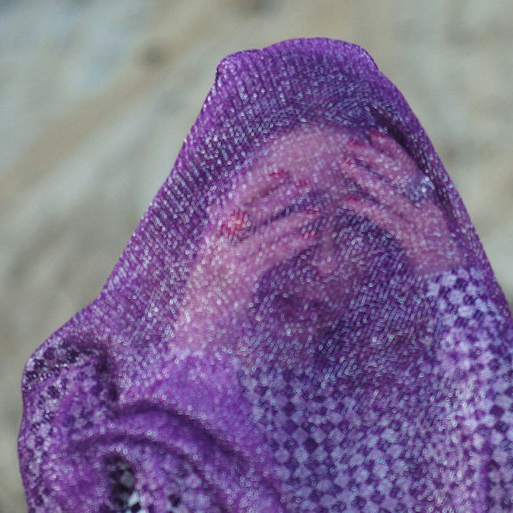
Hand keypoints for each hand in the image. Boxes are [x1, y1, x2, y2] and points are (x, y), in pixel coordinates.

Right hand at [173, 170, 318, 350]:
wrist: (197, 342)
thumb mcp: (220, 278)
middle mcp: (215, 246)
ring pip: (263, 232)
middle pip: (249, 210)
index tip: (279, 170)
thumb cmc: (212, 312)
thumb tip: (254, 241)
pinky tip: (310, 238)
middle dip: (277, 194)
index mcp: (210, 241)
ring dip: (291, 219)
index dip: (257, 184)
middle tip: (304, 180)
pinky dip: (291, 243)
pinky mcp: (239, 280)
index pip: (234, 202)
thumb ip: (234, 256)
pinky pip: (269, 255)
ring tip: (316, 211)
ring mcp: (225, 261)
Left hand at [340, 131, 461, 277]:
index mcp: (433, 200)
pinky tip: (348, 201)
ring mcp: (423, 223)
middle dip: (374, 157)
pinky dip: (367, 208)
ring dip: (366, 177)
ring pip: (391, 194)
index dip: (393, 150)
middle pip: (400, 175)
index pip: (412, 167)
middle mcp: (430, 207)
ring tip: (344, 165)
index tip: (373, 134)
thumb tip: (393, 195)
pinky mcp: (414, 241)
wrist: (454, 285)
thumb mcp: (427, 230)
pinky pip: (387, 220)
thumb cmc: (437, 260)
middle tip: (350, 144)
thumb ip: (413, 211)